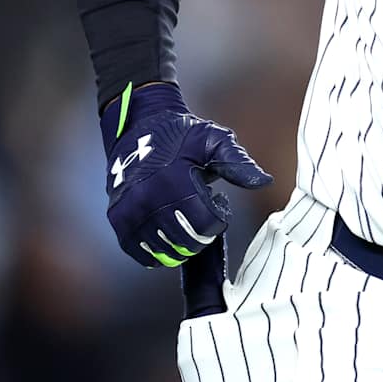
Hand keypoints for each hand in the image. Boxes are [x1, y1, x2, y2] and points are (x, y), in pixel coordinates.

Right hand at [100, 82, 272, 268]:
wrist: (139, 127)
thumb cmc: (181, 134)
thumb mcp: (214, 140)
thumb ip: (238, 163)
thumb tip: (264, 182)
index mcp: (174, 181)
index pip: (205, 225)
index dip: (219, 218)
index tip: (217, 202)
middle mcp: (148, 200)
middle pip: (186, 242)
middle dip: (202, 231)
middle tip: (201, 210)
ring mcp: (129, 212)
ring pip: (165, 252)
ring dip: (181, 241)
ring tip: (183, 215)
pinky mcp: (117, 220)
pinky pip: (142, 254)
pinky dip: (158, 250)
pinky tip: (167, 229)